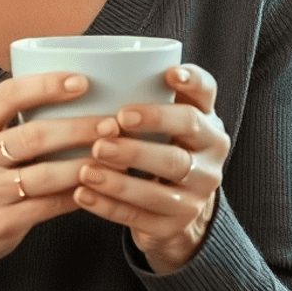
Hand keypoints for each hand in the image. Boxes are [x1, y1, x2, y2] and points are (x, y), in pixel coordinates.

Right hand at [0, 72, 105, 283]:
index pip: (9, 94)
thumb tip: (67, 89)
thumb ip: (7, 115)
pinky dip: (79, 193)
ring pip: (48, 174)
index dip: (47, 85)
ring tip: (115, 154)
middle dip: (79, 127)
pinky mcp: (4, 222)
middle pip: (35, 135)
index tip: (81, 81)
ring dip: (87, 162)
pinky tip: (99, 184)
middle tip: (112, 122)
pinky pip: (52, 205)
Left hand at [73, 64, 229, 274]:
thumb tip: (89, 66)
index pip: (207, 94)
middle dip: (148, 130)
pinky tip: (82, 193)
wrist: (172, 209)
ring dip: (120, 179)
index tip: (169, 74)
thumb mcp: (160, 120)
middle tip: (109, 126)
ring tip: (86, 168)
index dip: (192, 82)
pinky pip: (140, 217)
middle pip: (184, 141)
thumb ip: (142, 96)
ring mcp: (196, 195)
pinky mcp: (174, 224)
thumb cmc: (155, 146)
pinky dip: (108, 205)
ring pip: (161, 187)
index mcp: (205, 121)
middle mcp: (209, 157)